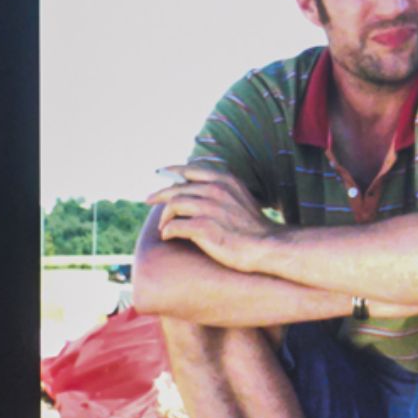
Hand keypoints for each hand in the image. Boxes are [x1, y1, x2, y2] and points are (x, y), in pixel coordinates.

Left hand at [148, 164, 281, 273]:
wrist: (268, 246)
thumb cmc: (254, 228)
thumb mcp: (241, 198)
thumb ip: (223, 190)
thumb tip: (202, 191)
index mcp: (224, 180)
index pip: (190, 170)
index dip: (172, 171)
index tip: (160, 173)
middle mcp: (215, 190)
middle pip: (177, 188)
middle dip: (160, 194)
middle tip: (149, 200)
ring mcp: (209, 208)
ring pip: (173, 205)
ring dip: (165, 216)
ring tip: (164, 227)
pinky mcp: (204, 228)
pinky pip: (174, 226)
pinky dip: (168, 231)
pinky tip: (168, 237)